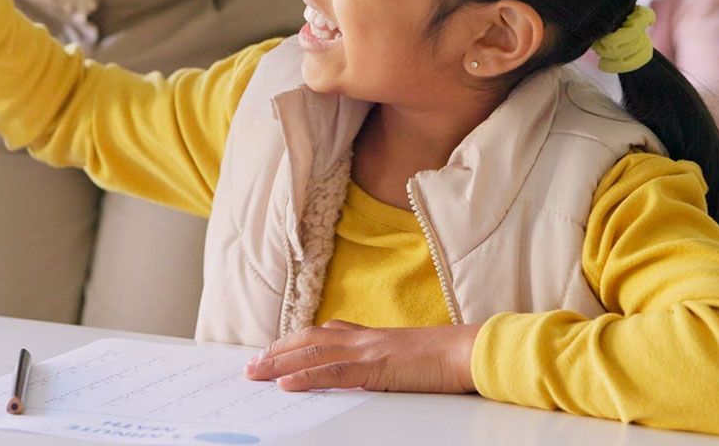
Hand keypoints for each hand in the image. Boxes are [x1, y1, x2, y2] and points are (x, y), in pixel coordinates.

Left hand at [245, 321, 479, 393]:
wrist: (467, 350)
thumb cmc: (444, 357)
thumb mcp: (404, 356)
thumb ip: (381, 359)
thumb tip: (365, 371)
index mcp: (369, 336)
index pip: (321, 334)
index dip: (292, 342)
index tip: (270, 351)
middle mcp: (361, 338)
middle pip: (307, 340)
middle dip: (276, 352)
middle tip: (251, 366)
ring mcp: (367, 351)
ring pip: (311, 354)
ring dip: (279, 364)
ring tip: (255, 374)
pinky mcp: (375, 368)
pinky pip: (333, 373)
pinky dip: (306, 377)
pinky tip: (286, 384)